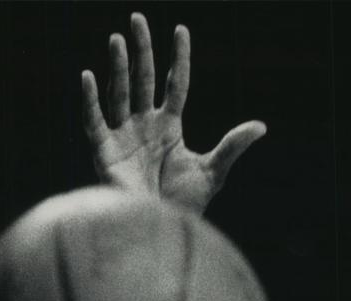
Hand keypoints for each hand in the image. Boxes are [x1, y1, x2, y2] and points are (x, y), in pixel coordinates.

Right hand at [81, 12, 265, 214]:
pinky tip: (88, 76)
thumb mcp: (213, 172)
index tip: (181, 29)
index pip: (175, 84)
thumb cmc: (185, 205)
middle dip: (141, 51)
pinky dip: (90, 101)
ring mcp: (124, 136)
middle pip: (143, 80)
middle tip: (137, 19)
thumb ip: (232, 146)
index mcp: (169, 127)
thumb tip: (262, 126)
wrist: (162, 230)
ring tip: (117, 39)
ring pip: (120, 93)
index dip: (178, 59)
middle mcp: (144, 125)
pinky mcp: (106, 152)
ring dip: (118, 67)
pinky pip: (94, 121)